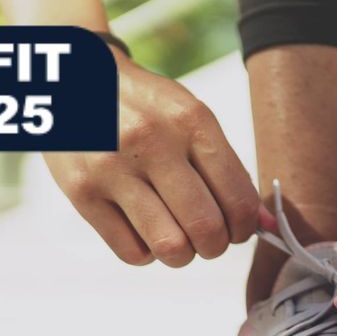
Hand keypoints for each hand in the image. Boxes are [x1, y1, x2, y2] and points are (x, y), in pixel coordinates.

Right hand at [45, 53, 259, 266]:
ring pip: (170, 247)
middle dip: (215, 245)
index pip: (238, 198)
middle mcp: (152, 143)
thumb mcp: (188, 118)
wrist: (74, 81)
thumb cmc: (143, 107)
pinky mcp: (82, 192)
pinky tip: (144, 230)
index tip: (238, 229)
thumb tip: (263, 222)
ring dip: (182, 254)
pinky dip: (146, 253)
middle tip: (207, 238)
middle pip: (206, 228)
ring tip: (177, 237)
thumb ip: (227, 168)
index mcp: (190, 120)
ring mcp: (113, 168)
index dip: (245, 227)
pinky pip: (131, 252)